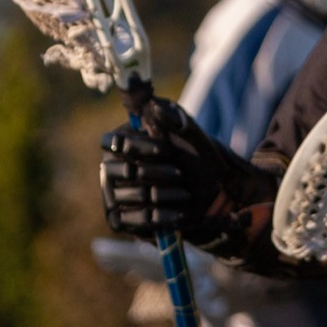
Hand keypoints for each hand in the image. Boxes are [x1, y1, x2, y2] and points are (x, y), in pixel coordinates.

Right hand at [99, 97, 271, 251]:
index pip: (112, 142)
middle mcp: (111, 169)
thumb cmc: (199, 157)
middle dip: (152, 172)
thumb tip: (154, 105)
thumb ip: (175, 118)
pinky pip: (134, 220)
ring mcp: (113, 196)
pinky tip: (182, 213)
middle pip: (115, 170)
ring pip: (127, 195)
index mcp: (122, 143)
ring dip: (161, 193)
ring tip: (186, 192)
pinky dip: (161, 216)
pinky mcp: (123, 221)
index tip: (166, 149)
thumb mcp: (193, 136)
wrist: (215, 193)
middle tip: (179, 172)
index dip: (138, 147)